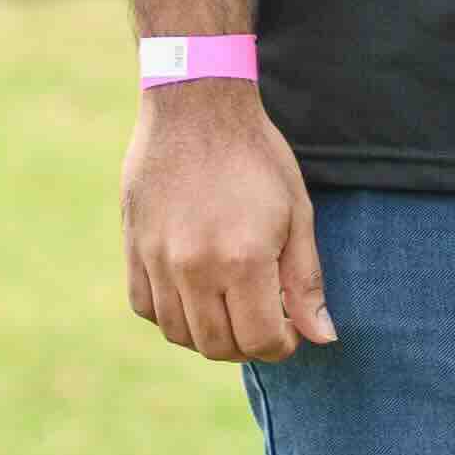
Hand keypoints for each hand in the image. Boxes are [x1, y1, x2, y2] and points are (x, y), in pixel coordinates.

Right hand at [123, 87, 334, 360]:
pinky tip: (195, 292)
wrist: (195, 107)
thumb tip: (322, 337)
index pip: (261, 340)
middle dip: (248, 344)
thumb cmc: (255, 156)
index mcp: (243, 259)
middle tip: (264, 320)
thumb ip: (306, 280)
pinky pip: (145, 308)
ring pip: (179, 333)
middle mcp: (194, 268)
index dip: (282, 345)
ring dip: (210, 334)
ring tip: (232, 305)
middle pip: (218, 346)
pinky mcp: (132, 249)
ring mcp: (156, 260)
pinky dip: (171, 314)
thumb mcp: (297, 212)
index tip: (290, 329)